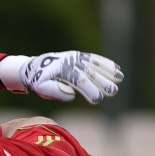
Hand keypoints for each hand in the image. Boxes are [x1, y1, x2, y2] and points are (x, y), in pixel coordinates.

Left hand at [0, 51, 122, 104]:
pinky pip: (94, 58)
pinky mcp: (79, 55)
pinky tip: (117, 69)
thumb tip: (72, 93)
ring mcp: (76, 57)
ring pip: (95, 64)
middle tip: (113, 92)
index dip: (90, 90)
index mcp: (62, 71)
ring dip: (109, 71)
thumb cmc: (39, 81)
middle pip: (90, 73)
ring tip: (120, 78)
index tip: (98, 100)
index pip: (79, 81)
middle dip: (103, 82)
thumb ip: (55, 91)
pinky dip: (106, 63)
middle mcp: (71, 62)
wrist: (35, 66)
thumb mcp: (42, 88)